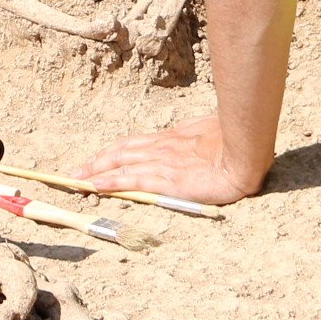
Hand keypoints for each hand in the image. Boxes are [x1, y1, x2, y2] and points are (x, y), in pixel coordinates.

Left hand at [75, 114, 265, 207]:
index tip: (98, 157)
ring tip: (77, 179)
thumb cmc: (232, 140)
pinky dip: (112, 183)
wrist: (244, 152)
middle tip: (76, 170)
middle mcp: (160, 149)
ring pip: (120, 166)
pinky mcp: (167, 181)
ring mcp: (162, 164)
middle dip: (97, 162)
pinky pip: (133, 181)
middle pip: (120, 153)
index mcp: (170, 138)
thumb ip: (192, 139)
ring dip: (96, 172)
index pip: (132, 144)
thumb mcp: (206, 133)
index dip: (113, 151)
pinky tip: (97, 186)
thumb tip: (187, 141)